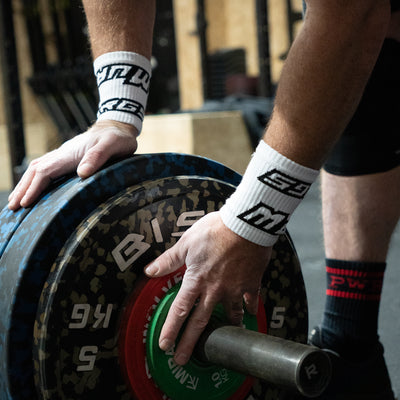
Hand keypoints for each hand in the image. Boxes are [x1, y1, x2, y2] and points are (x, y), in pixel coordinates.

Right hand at [8, 120, 137, 209]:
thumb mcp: (111, 145)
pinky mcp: (68, 158)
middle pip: (34, 171)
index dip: (33, 188)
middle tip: (11, 208)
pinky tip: (35, 188)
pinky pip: (46, 169)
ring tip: (16, 201)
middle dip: (22, 189)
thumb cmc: (117, 137)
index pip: (44, 172)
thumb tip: (81, 173)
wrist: (118, 126)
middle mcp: (62, 154)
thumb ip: (97, 157)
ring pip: (38, 169)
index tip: (24, 204)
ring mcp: (64, 155)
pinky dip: (35, 180)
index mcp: (69, 154)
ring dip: (25, 184)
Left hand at [145, 211, 271, 364]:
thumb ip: (169, 259)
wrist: (245, 224)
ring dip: (226, 329)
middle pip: (200, 321)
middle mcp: (215, 290)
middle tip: (183, 359)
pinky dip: (250, 308)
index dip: (171, 329)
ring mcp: (235, 289)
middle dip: (190, 343)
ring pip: (229, 315)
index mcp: (196, 279)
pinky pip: (251, 301)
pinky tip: (250, 313)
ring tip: (225, 340)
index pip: (180, 310)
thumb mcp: (187, 242)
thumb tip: (150, 270)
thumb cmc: (216, 230)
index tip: (165, 345)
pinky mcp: (252, 283)